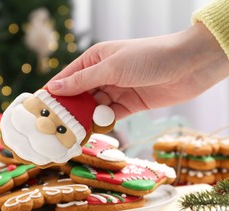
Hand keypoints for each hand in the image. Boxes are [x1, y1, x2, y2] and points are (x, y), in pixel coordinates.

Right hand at [46, 22, 228, 119]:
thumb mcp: (112, 67)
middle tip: (53, 129)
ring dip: (83, 120)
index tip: (38, 109)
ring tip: (69, 136)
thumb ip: (83, 80)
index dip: (53, 93)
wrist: (190, 65)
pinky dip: (101, 124)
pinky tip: (91, 133)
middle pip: (79, 95)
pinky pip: (110, 116)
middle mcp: (104, 74)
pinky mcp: (130, 105)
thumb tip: (54, 88)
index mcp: (95, 59)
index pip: (67, 78)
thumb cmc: (150, 57)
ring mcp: (117, 90)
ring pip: (93, 108)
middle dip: (67, 111)